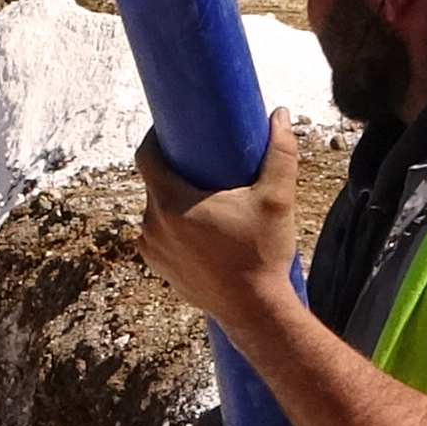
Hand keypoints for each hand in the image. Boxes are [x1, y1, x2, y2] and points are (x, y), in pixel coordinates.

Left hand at [135, 109, 305, 332]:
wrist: (255, 311)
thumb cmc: (263, 254)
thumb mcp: (276, 199)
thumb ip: (280, 153)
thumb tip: (279, 114)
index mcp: (171, 204)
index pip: (146, 157)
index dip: (156, 138)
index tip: (173, 129)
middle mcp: (153, 226)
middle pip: (154, 183)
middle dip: (174, 170)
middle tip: (203, 162)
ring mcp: (152, 249)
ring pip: (157, 211)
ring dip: (173, 200)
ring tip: (203, 195)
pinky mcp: (159, 267)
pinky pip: (160, 236)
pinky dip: (174, 227)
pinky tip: (196, 224)